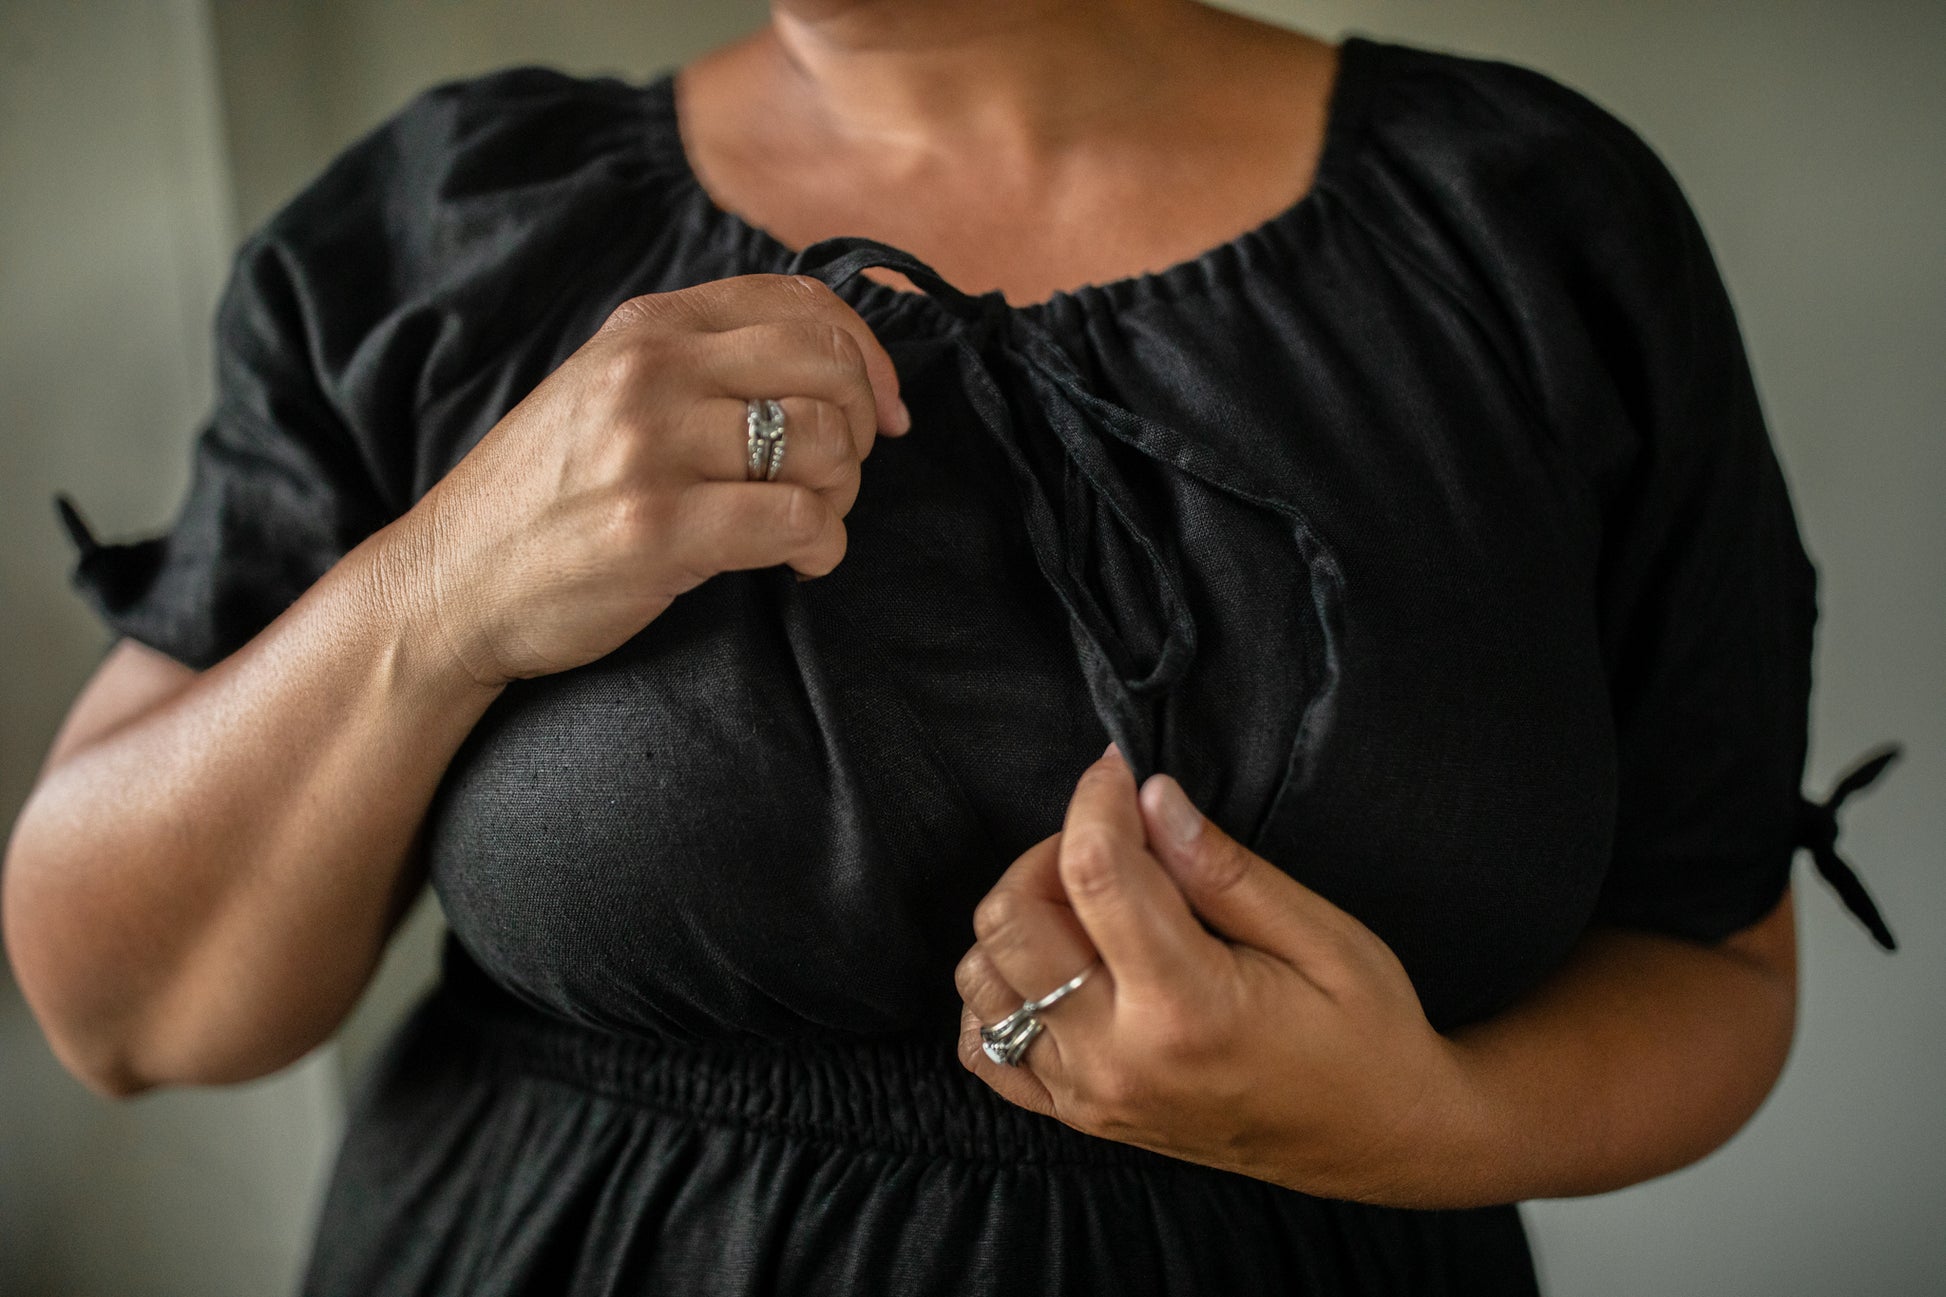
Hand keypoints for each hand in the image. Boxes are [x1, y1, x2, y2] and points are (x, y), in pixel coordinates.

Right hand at [396, 273, 911, 685]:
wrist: (448, 584)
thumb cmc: (543, 499)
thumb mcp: (607, 392)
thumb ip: (698, 363)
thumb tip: (834, 364)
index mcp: (647, 327)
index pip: (803, 304)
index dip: (869, 357)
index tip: (883, 412)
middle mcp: (651, 371)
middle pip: (830, 367)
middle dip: (861, 430)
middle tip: (837, 479)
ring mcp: (651, 447)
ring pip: (824, 443)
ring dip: (842, 495)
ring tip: (808, 523)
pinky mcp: (658, 529)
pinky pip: (801, 520)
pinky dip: (823, 548)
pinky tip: (799, 564)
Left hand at [954, 743, 1482, 1205]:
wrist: (1383, 1142)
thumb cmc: (1366, 1034)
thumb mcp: (1323, 936)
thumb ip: (1224, 869)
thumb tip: (1152, 797)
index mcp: (1185, 1007)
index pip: (1093, 874)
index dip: (1096, 801)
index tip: (1118, 771)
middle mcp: (1119, 1057)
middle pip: (1011, 920)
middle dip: (1051, 851)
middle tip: (1115, 840)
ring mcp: (1089, 1095)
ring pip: (982, 978)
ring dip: (1020, 917)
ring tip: (1091, 903)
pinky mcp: (1079, 1116)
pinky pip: (985, 1049)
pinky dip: (1000, 994)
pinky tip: (1056, 967)